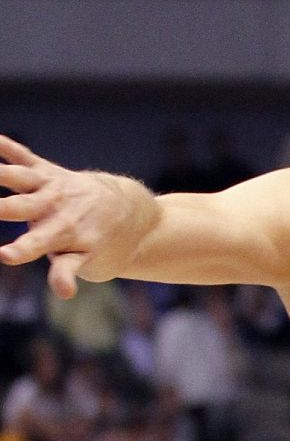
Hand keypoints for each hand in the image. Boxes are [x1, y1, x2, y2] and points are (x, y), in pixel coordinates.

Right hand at [0, 135, 148, 297]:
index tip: (4, 256)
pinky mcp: (46, 170)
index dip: (21, 251)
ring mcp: (49, 186)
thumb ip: (68, 272)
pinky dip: (6, 147)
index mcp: (63, 234)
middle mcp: (54, 208)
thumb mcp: (88, 260)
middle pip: (17, 207)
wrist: (126, 209)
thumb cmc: (100, 243)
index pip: (37, 245)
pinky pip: (23, 155)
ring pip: (16, 177)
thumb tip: (64, 293)